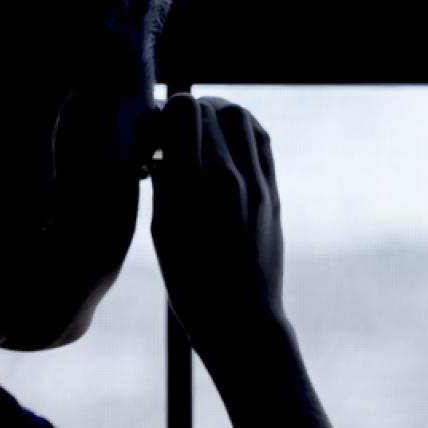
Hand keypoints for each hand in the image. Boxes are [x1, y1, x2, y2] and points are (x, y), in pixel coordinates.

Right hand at [150, 93, 285, 368]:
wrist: (241, 320)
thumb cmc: (190, 285)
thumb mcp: (162, 233)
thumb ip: (163, 182)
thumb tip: (161, 146)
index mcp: (191, 187)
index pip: (183, 109)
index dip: (164, 112)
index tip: (154, 135)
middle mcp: (227, 178)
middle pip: (208, 108)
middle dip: (186, 113)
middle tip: (173, 136)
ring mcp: (256, 184)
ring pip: (240, 116)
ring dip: (216, 115)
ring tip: (199, 135)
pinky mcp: (273, 193)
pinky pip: (261, 141)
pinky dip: (241, 131)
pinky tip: (224, 145)